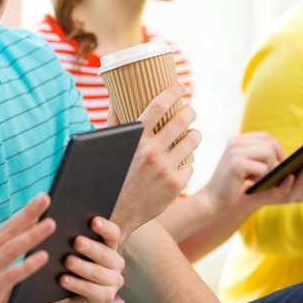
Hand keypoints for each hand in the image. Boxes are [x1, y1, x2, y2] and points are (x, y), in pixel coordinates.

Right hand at [0, 194, 55, 302]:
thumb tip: (23, 234)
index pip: (3, 228)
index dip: (24, 216)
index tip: (41, 203)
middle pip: (7, 230)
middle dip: (28, 213)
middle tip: (45, 198)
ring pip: (11, 248)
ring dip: (32, 235)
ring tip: (51, 224)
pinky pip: (12, 274)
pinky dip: (28, 264)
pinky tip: (43, 256)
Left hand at [51, 217, 124, 302]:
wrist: (60, 296)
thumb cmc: (63, 264)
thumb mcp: (65, 247)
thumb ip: (66, 233)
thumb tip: (56, 218)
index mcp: (109, 244)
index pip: (112, 233)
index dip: (104, 227)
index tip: (93, 221)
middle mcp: (116, 262)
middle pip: (105, 253)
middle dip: (90, 247)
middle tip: (76, 241)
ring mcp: (114, 281)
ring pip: (98, 273)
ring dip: (82, 267)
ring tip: (67, 261)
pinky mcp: (107, 297)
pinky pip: (92, 291)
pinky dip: (77, 285)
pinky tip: (63, 280)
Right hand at [109, 85, 201, 240]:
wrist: (117, 215)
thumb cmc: (112, 178)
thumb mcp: (108, 150)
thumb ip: (112, 123)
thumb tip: (114, 98)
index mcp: (134, 140)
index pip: (158, 106)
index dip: (171, 92)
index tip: (179, 86)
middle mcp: (151, 152)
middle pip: (182, 120)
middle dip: (189, 112)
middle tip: (189, 111)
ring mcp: (165, 169)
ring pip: (192, 140)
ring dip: (194, 134)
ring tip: (192, 134)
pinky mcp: (176, 184)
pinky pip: (190, 165)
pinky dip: (186, 163)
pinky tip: (180, 164)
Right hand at [200, 132, 283, 211]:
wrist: (213, 198)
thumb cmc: (231, 182)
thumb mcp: (243, 163)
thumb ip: (256, 153)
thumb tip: (282, 152)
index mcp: (236, 140)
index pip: (266, 136)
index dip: (277, 149)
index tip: (279, 162)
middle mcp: (234, 142)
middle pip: (270, 144)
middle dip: (274, 161)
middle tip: (267, 175)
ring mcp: (234, 151)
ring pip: (268, 153)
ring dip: (269, 169)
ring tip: (258, 179)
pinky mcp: (236, 164)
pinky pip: (263, 168)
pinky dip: (262, 178)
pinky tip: (251, 183)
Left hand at [245, 146, 302, 205]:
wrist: (249, 190)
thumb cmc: (271, 174)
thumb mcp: (288, 165)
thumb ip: (299, 159)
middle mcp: (302, 192)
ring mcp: (290, 196)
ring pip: (302, 184)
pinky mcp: (275, 198)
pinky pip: (284, 191)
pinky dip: (289, 183)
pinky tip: (290, 174)